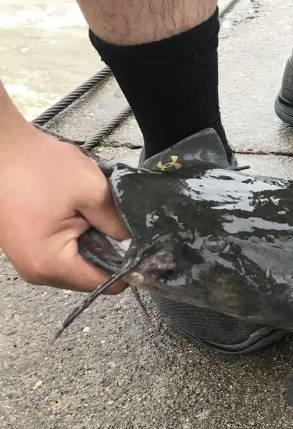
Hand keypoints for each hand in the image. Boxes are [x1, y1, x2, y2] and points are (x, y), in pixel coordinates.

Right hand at [0, 122, 128, 291]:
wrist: (0, 145)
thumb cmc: (36, 164)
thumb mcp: (91, 191)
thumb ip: (118, 224)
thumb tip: (135, 244)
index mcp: (49, 263)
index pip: (103, 282)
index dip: (127, 267)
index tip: (142, 249)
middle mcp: (35, 270)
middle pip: (90, 275)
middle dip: (108, 252)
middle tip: (112, 222)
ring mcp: (28, 260)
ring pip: (78, 263)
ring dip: (92, 242)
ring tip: (90, 213)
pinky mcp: (27, 246)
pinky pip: (63, 251)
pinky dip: (77, 235)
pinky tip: (77, 213)